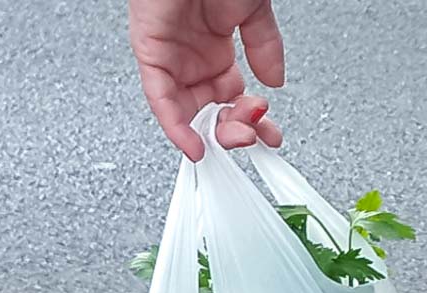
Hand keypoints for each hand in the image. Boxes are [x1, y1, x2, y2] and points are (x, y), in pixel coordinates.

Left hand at [129, 0, 284, 159]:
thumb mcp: (253, 12)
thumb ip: (264, 47)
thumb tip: (275, 81)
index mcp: (214, 51)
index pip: (230, 100)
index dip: (250, 121)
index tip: (268, 136)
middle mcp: (190, 60)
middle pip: (209, 112)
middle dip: (233, 131)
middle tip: (253, 137)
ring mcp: (170, 59)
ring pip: (186, 113)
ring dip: (210, 133)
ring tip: (233, 139)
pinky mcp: (150, 55)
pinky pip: (161, 101)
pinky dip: (177, 127)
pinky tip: (195, 145)